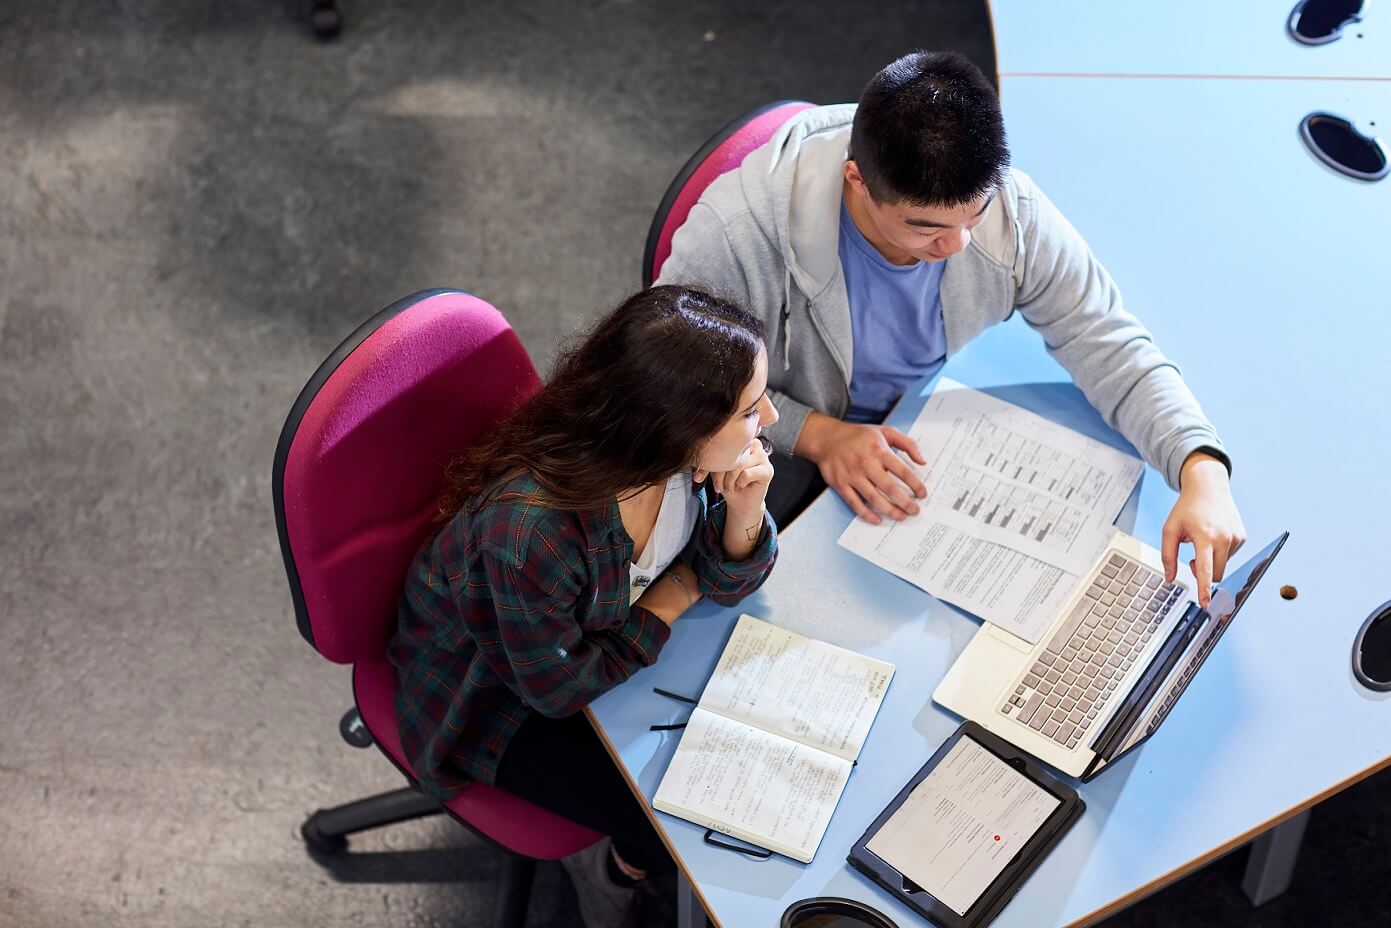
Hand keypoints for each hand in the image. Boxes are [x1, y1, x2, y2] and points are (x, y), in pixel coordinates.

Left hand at [694, 438, 774, 522]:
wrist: (741, 502)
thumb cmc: (728, 482)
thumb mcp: (716, 467)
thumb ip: (713, 457)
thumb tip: (703, 456)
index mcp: (742, 440)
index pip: (724, 443)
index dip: (713, 460)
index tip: (702, 475)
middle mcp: (755, 445)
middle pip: (733, 453)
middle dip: (720, 471)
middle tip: (718, 485)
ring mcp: (763, 457)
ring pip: (740, 463)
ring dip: (730, 479)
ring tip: (729, 486)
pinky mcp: (768, 470)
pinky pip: (747, 474)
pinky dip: (740, 482)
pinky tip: (741, 485)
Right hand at [796, 412, 926, 524]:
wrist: (827, 438)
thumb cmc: (858, 436)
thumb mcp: (885, 432)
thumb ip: (908, 444)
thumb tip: (922, 461)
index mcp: (879, 451)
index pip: (902, 471)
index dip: (915, 484)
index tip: (923, 494)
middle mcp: (866, 464)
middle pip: (889, 488)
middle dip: (905, 502)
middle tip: (915, 511)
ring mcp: (852, 475)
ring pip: (873, 498)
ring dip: (889, 510)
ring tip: (901, 516)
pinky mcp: (840, 484)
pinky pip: (855, 503)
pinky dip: (866, 514)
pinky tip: (877, 519)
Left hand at [1162, 452, 1246, 608]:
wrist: (1209, 487)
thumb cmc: (1187, 508)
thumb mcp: (1170, 529)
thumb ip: (1167, 556)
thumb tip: (1169, 579)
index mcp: (1205, 536)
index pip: (1205, 569)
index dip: (1204, 588)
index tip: (1206, 603)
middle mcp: (1224, 537)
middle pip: (1216, 573)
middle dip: (1203, 573)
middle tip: (1190, 558)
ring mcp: (1236, 537)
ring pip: (1223, 565)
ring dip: (1211, 560)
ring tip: (1202, 540)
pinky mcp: (1242, 537)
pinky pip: (1229, 556)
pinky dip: (1219, 552)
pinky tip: (1213, 536)